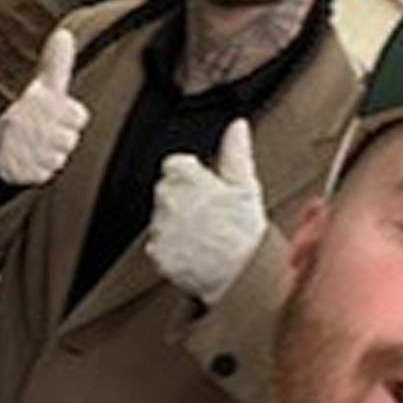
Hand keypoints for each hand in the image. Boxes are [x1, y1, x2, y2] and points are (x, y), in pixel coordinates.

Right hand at [0, 28, 89, 185]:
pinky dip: (39, 170)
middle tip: (44, 132)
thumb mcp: (44, 86)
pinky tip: (29, 160)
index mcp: (36, 101)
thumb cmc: (30, 113)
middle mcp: (26, 123)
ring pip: (59, 158)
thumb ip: (57, 63)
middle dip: (61, 137)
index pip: (79, 115)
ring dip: (51, 155)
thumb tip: (64, 33)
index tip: (56, 114)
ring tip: (36, 145)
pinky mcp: (17, 171)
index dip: (71, 117)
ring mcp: (21, 148)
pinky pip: (45, 175)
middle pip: (71, 139)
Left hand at [147, 118, 266, 304]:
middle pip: (168, 191)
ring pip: (163, 218)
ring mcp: (160, 227)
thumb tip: (236, 127)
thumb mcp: (245, 185)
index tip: (207, 188)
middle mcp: (166, 199)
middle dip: (186, 199)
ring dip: (179, 223)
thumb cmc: (245, 233)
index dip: (194, 177)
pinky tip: (196, 251)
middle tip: (211, 214)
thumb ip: (236, 152)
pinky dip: (174, 248)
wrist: (240, 274)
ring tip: (207, 236)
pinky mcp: (158, 253)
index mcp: (185, 177)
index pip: (177, 165)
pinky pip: (160, 245)